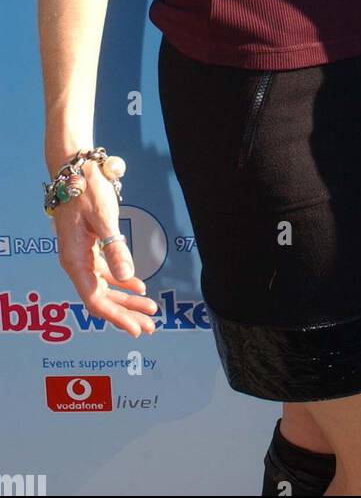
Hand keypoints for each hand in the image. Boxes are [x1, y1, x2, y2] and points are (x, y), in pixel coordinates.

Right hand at [52, 159, 158, 336]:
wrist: (73, 168)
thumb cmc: (86, 189)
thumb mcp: (103, 218)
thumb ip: (115, 248)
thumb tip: (127, 277)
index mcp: (75, 260)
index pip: (96, 300)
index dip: (116, 317)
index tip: (135, 329)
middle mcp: (76, 262)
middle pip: (102, 298)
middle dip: (126, 313)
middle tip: (150, 326)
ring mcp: (82, 256)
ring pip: (105, 286)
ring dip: (126, 299)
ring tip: (149, 310)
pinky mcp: (89, 247)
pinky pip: (105, 272)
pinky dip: (122, 281)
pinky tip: (139, 287)